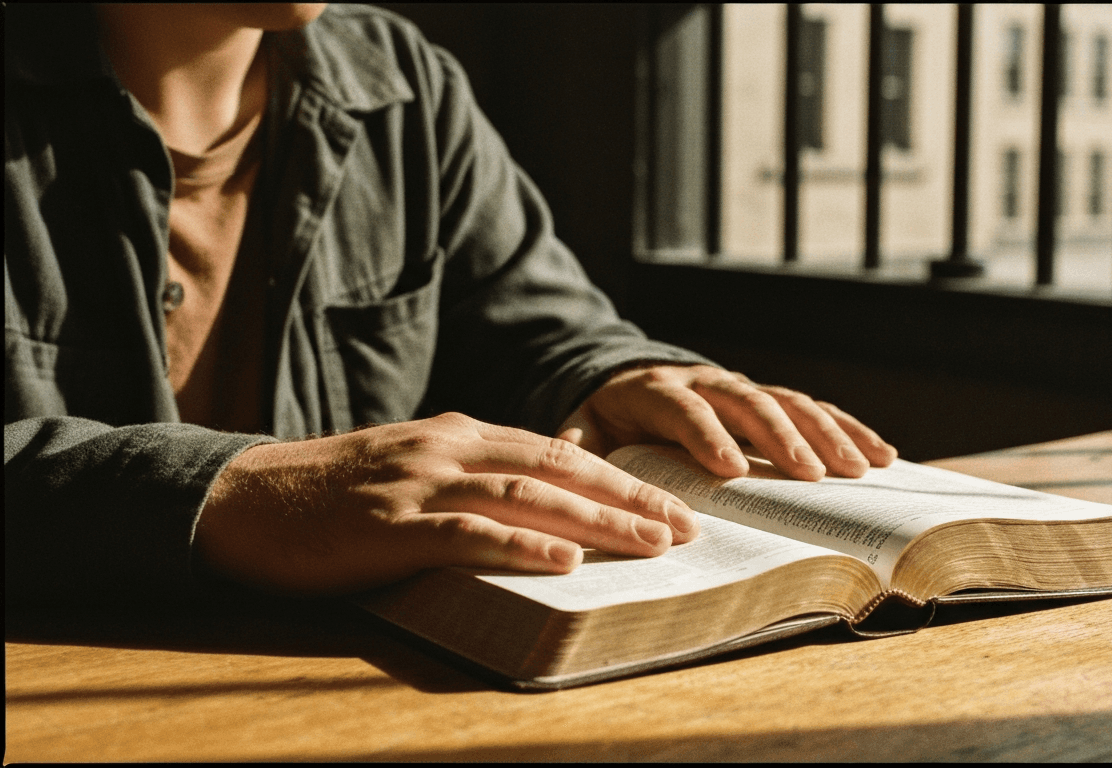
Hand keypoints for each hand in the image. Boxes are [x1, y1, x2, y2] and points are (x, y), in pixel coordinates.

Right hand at [193, 413, 697, 594]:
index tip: (672, 506)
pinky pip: (465, 534)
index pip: (560, 453)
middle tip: (685, 527)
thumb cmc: (335, 491)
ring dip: (593, 522)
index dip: (620, 480)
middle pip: (559, 469)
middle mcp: (449, 448)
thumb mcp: (416, 464)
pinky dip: (519, 547)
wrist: (246, 498)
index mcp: (460, 434)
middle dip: (628, 498)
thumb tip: (551, 488)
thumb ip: (478, 471)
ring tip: (649, 544)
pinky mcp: (389, 527)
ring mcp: (419, 484)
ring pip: (526, 496)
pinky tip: (561, 563)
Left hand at [558, 365, 897, 480]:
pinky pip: (814, 409)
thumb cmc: (605, 421)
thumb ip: (579, 457)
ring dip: (827, 434)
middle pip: (749, 402)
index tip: (731, 469)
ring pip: (790, 403)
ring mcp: (742, 388)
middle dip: (782, 438)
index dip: (708, 434)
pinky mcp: (769, 400)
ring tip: (858, 470)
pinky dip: (849, 429)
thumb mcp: (581, 434)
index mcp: (655, 390)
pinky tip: (882, 455)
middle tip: (811, 475)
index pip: (684, 408)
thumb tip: (581, 493)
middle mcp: (705, 381)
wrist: (623, 380)